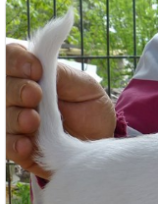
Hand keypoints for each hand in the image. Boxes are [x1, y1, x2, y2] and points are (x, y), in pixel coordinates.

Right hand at [6, 43, 115, 179]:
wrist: (103, 138)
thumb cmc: (90, 108)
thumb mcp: (83, 86)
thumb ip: (60, 73)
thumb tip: (40, 54)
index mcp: (28, 74)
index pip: (9, 58)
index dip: (15, 61)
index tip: (35, 70)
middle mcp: (16, 96)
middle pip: (2, 88)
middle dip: (15, 90)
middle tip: (34, 95)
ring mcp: (15, 122)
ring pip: (2, 117)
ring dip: (14, 118)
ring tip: (32, 121)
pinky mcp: (20, 149)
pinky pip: (8, 146)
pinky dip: (14, 145)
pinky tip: (27, 145)